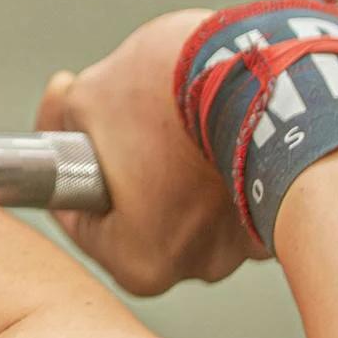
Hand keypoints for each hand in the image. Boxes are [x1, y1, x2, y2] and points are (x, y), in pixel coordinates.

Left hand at [34, 8, 270, 296]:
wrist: (265, 71)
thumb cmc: (170, 95)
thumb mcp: (85, 99)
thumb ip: (61, 124)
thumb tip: (64, 119)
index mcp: (138, 259)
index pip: (81, 219)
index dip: (65, 170)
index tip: (66, 136)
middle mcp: (197, 266)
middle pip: (136, 213)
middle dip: (120, 163)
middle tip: (117, 115)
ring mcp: (243, 243)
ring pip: (183, 200)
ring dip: (167, 161)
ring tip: (163, 111)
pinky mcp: (275, 210)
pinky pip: (227, 190)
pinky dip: (211, 160)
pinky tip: (201, 121)